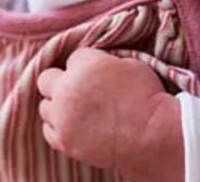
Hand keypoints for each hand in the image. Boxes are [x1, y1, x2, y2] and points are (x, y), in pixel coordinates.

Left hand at [36, 49, 183, 181]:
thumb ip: (103, 61)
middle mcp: (66, 90)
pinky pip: (49, 130)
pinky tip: (75, 125)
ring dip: (58, 105)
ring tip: (79, 110)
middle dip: (61, 81)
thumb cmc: (148, 98)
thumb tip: (95, 65)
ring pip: (45, 106)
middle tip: (80, 88)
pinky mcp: (64, 141)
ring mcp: (62, 118)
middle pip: (47, 78)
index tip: (99, 73)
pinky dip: (59, 127)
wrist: (154, 136)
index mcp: (85, 65)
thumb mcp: (130, 64)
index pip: (73, 57)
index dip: (87, 64)